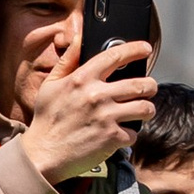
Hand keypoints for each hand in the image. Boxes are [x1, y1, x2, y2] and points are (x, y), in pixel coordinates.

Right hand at [21, 35, 156, 183]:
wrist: (43, 155)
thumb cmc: (46, 120)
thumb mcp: (51, 84)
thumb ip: (67, 60)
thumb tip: (77, 38)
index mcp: (82, 78)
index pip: (115, 56)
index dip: (135, 50)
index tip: (145, 48)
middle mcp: (97, 95)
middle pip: (140, 84)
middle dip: (150, 85)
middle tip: (149, 87)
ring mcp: (106, 117)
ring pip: (144, 108)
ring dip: (148, 108)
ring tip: (143, 110)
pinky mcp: (111, 138)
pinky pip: (133, 133)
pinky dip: (130, 134)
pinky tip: (122, 133)